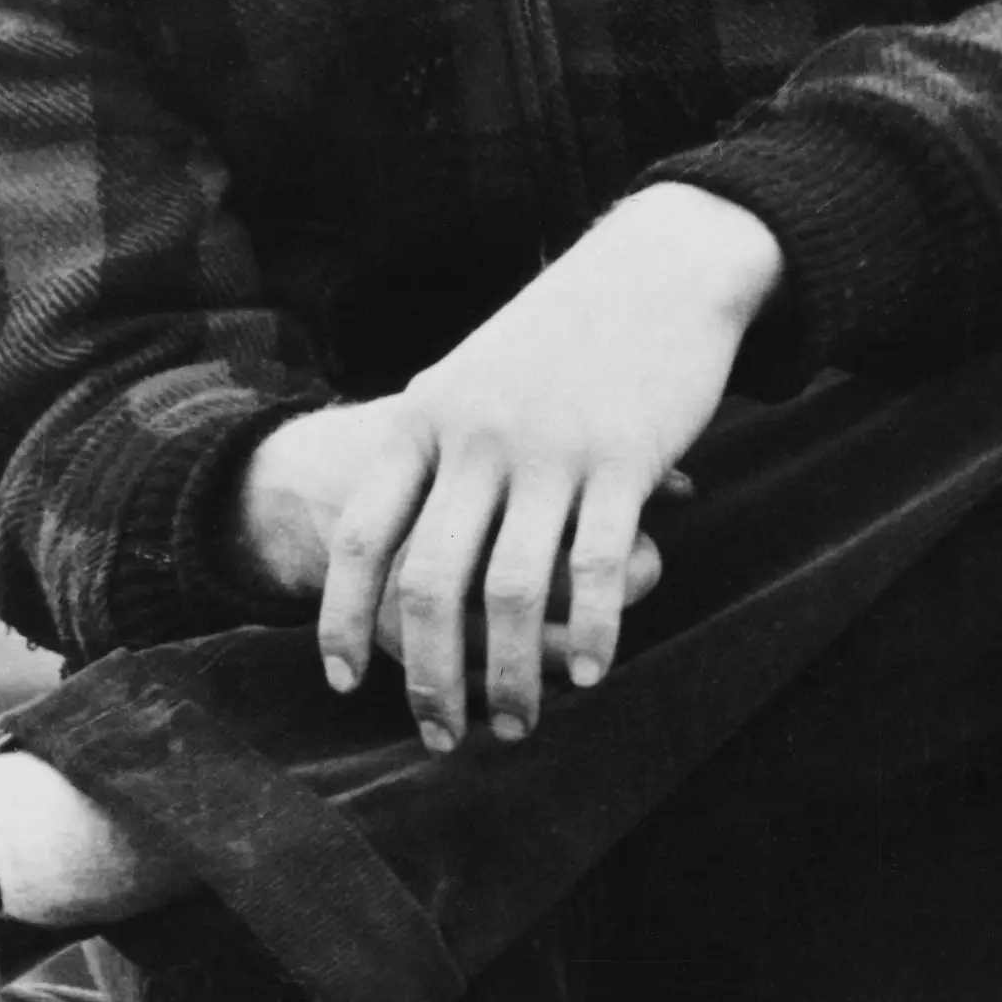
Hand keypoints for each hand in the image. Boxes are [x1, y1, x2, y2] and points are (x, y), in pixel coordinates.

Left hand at [309, 184, 778, 747]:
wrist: (660, 267)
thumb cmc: (563, 332)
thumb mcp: (473, 373)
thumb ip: (432, 445)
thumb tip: (390, 527)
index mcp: (424, 416)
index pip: (362, 533)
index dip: (341, 616)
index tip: (343, 683)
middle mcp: (476, 436)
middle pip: (430, 582)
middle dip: (428, 676)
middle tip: (440, 735)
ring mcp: (550, 448)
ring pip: (513, 591)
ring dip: (510, 675)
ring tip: (517, 725)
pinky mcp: (624, 458)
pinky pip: (597, 567)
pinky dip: (590, 633)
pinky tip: (588, 675)